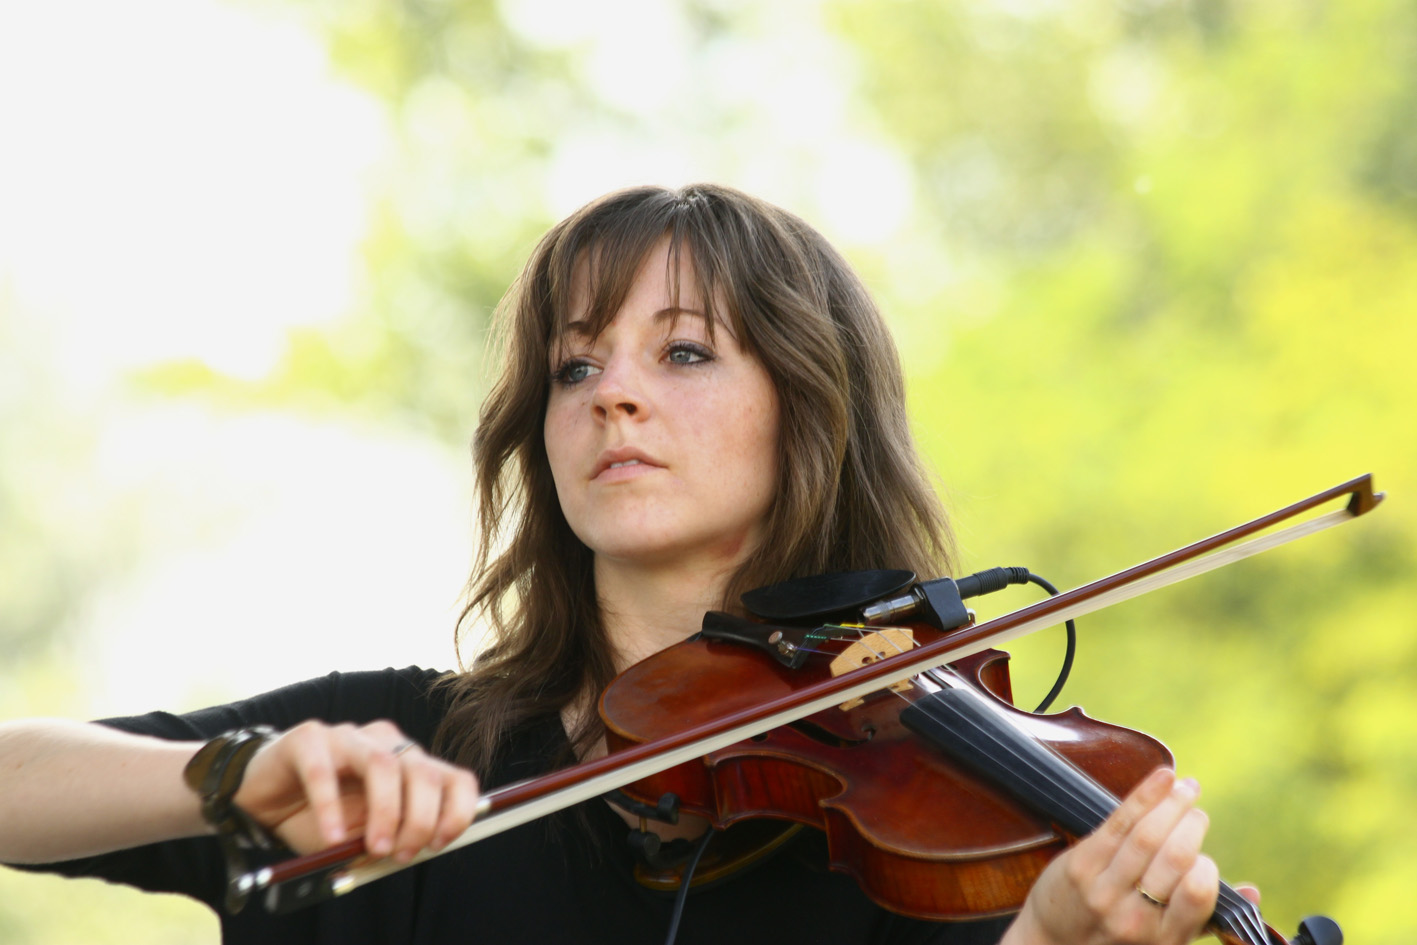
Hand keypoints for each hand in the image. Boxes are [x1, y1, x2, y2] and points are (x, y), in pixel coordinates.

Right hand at [230, 720, 479, 861]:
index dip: (457, 811)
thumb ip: (389, 837)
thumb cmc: (317, 817)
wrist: (259, 799)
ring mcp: (348, 736)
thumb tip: (415, 849)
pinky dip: (331, 808)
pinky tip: (332, 836)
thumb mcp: (361, 836)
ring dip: (386, 812)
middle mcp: (386, 744)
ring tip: (374, 848)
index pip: (455, 778)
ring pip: (383, 764)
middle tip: (401, 854)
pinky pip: (324, 771)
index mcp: (409, 765)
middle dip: (419, 819)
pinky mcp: (309, 738)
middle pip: (423, 772)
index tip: (440, 843)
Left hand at [1003, 767, 1231, 944]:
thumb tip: (1252, 891)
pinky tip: (1164, 777)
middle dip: (1191, 825)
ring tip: (1185, 789)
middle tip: (1196, 810)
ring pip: (1147, 835)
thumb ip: (1204, 916)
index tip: (1203, 853)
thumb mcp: (1164, 941)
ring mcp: (1104, 890)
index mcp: (1164, 939)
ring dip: (1173, 803)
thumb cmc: (1115, 939)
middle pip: (1174, 857)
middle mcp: (1135, 918)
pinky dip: (1146, 794)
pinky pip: (1119, 822)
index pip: (1197, 893)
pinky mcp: (1081, 865)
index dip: (1206, 865)